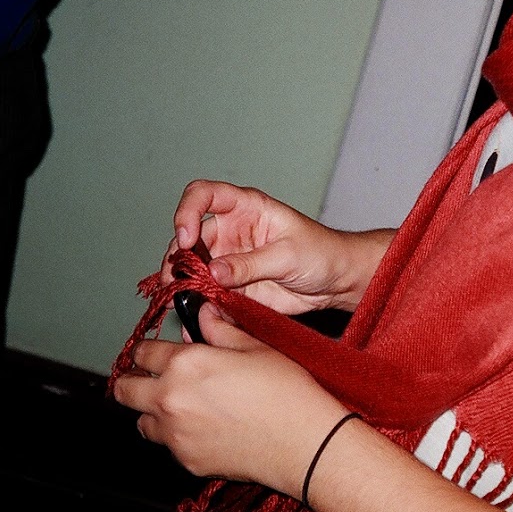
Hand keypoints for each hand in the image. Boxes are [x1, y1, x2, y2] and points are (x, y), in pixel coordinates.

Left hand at [113, 304, 352, 493]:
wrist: (303, 443)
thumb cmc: (286, 393)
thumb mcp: (256, 349)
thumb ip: (221, 330)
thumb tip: (204, 314)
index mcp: (185, 364)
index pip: (142, 353)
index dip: (148, 351)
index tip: (154, 354)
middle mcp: (170, 399)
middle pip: (124, 390)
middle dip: (133, 382)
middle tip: (150, 381)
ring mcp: (175, 435)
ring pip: (141, 422)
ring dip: (152, 413)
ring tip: (180, 408)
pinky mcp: (186, 461)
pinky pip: (168, 446)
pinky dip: (178, 437)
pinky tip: (205, 430)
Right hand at [165, 179, 393, 314]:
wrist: (337, 282)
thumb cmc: (321, 252)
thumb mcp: (288, 255)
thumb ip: (250, 264)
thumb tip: (213, 272)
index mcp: (245, 208)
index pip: (204, 195)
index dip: (187, 211)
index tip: (186, 237)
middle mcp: (230, 231)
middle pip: (189, 238)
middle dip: (178, 259)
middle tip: (175, 281)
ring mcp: (227, 259)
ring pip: (191, 268)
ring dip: (181, 283)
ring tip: (179, 300)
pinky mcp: (230, 286)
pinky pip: (206, 293)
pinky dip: (196, 305)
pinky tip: (192, 316)